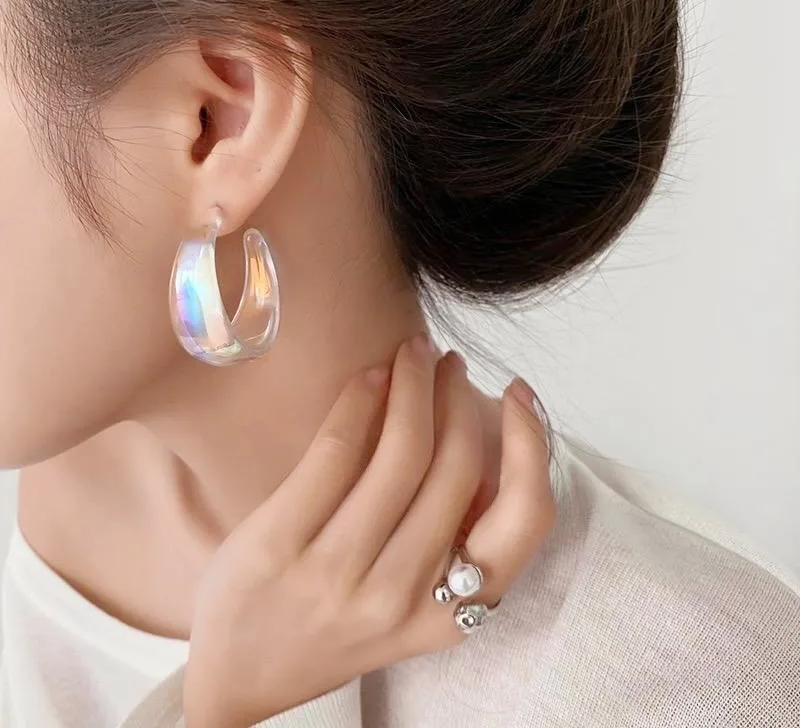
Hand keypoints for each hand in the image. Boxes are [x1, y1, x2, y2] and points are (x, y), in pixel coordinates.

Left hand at [183, 335, 554, 727]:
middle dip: (460, 396)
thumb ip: (445, 541)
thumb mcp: (407, 607)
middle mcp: (401, 596)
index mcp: (447, 614)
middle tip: (449, 363)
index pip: (524, 521)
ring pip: (403, 452)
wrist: (240, 680)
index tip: (518, 396)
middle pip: (458, 467)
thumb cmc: (331, 628)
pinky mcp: (280, 544)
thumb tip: (469, 439)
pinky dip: (361, 399)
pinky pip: (337, 450)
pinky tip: (369, 376)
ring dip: (416, 384)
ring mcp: (338, 573)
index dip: (532, 444)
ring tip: (414, 355)